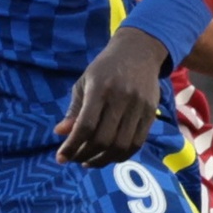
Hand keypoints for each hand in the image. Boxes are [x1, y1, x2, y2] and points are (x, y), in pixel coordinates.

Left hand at [54, 26, 165, 168]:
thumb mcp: (85, 81)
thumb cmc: (106, 68)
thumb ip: (74, 109)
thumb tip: (60, 133)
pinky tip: (109, 156)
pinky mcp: (151, 113)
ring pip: (121, 146)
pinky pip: (137, 143)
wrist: (139, 51)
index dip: (72, 146)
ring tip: (89, 161)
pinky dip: (121, 155)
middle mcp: (121, 97)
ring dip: (103, 160)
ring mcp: (139, 106)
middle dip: (85, 155)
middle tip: (75, 159)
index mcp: (100, 88)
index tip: (61, 157)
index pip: (86, 125)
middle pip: (103, 139)